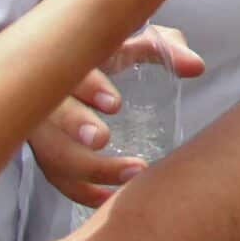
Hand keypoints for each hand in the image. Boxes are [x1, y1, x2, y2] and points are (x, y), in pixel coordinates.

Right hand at [29, 27, 205, 207]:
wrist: (76, 65)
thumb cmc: (112, 53)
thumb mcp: (136, 42)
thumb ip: (166, 50)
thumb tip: (195, 68)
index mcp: (70, 64)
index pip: (70, 73)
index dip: (89, 89)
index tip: (114, 104)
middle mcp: (48, 97)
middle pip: (52, 116)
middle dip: (76, 128)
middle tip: (103, 140)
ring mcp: (44, 128)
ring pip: (53, 154)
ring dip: (86, 170)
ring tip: (131, 173)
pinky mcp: (49, 152)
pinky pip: (59, 178)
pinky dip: (82, 191)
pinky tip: (109, 199)